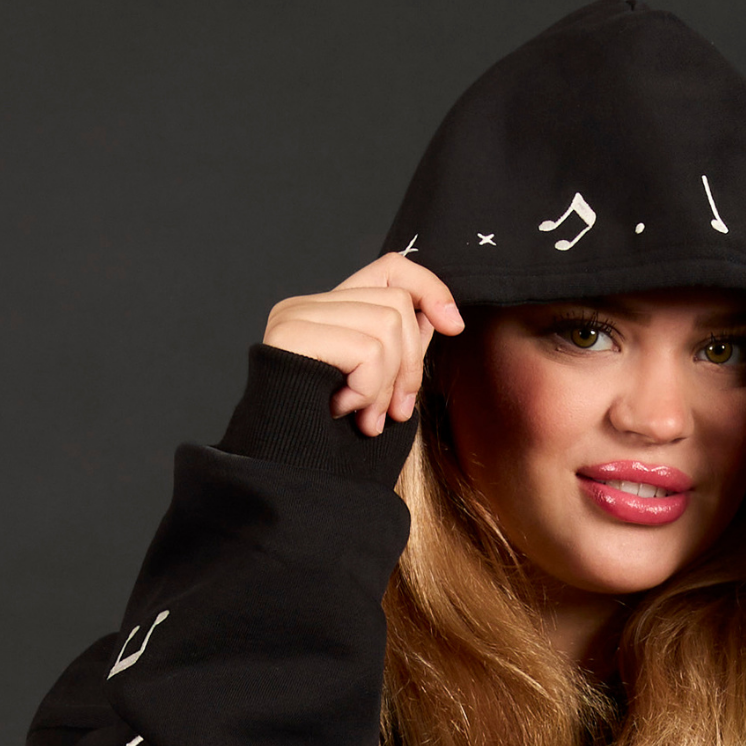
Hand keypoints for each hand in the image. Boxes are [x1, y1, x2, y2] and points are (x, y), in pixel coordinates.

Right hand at [263, 254, 465, 437]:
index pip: (390, 269)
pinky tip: (342, 410)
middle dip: (409, 366)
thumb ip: (403, 349)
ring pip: (387, 325)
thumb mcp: (382, 389)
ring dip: (386, 385)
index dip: (430, 288)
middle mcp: (308, 306)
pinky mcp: (292, 334)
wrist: (290, 476)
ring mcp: (297, 316)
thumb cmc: (333, 443)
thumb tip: (437, 315)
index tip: (455, 326)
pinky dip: (367, 390)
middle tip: (394, 412)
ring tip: (366, 418)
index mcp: (329, 313)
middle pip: (397, 304)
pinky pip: (366, 350)